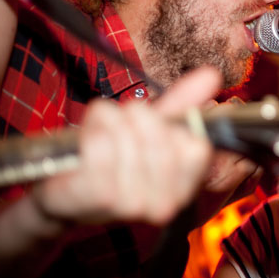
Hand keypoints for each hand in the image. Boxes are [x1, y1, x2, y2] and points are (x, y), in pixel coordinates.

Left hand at [30, 66, 221, 225]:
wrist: (66, 193)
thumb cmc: (114, 160)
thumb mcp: (152, 130)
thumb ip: (184, 103)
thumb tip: (212, 74)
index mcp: (186, 188)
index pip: (195, 145)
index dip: (167, 126)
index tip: (149, 130)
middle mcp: (166, 203)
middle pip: (157, 132)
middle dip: (133, 117)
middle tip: (119, 130)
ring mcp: (134, 203)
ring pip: (127, 134)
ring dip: (107, 125)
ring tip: (100, 139)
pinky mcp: (100, 196)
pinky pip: (101, 143)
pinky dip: (89, 132)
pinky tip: (85, 148)